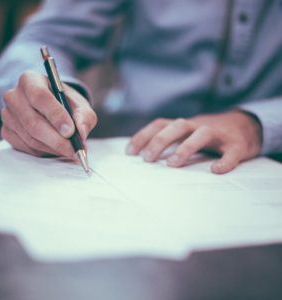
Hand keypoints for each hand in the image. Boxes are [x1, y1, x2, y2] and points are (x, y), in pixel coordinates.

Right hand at [1, 71, 96, 157]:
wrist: (53, 109)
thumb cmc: (66, 104)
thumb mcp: (80, 106)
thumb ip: (84, 117)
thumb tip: (81, 133)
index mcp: (30, 80)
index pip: (40, 96)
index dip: (56, 115)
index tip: (70, 131)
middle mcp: (14, 96)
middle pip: (33, 122)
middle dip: (57, 140)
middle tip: (74, 149)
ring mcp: (8, 115)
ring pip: (30, 138)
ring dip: (53, 148)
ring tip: (70, 150)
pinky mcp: (7, 131)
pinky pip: (26, 147)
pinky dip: (45, 152)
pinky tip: (57, 149)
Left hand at [126, 111, 261, 173]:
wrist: (246, 126)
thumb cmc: (209, 134)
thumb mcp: (188, 134)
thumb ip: (171, 141)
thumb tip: (144, 157)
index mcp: (185, 125)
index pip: (160, 124)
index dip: (144, 136)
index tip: (130, 152)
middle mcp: (199, 125)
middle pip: (177, 126)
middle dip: (160, 141)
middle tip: (147, 159)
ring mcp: (219, 134)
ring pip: (202, 134)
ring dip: (186, 147)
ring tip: (172, 164)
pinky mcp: (237, 144)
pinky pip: (232, 152)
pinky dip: (225, 161)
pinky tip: (216, 171)